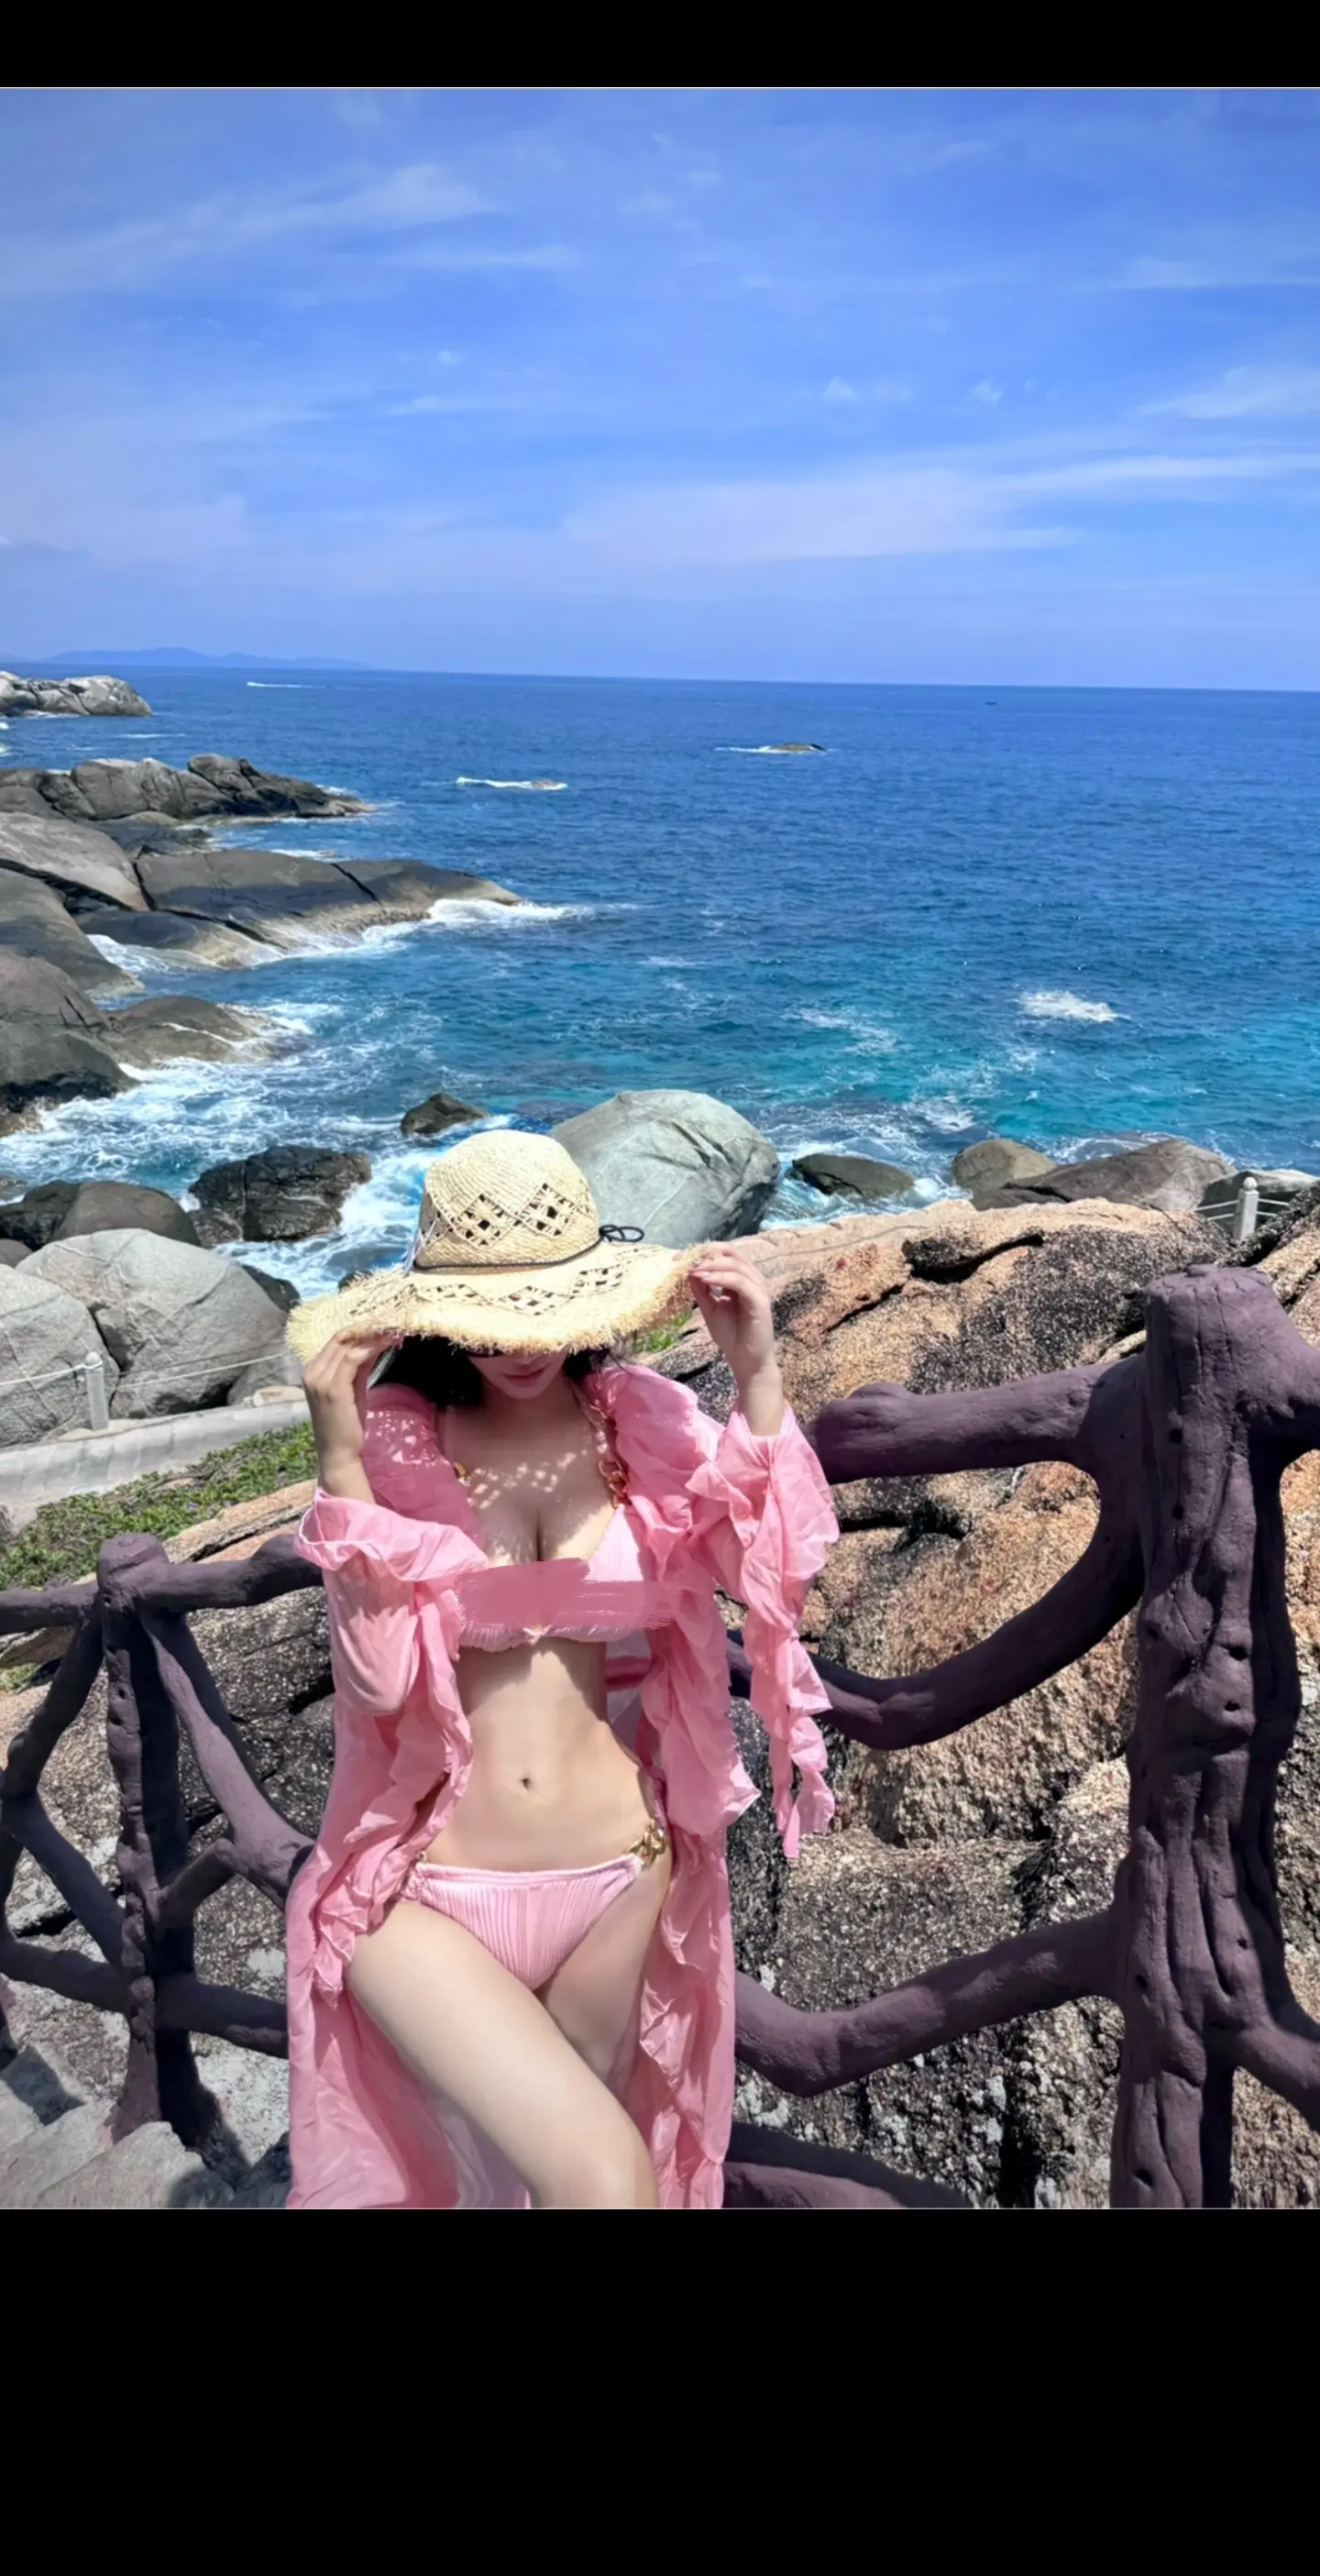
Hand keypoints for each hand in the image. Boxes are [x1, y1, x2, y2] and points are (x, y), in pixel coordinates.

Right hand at [304, 1329, 399, 1494]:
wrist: (338, 1453)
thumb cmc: (345, 1424)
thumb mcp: (352, 1390)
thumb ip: (358, 1368)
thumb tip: (374, 1345)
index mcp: (314, 1370)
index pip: (337, 1340)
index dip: (361, 1329)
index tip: (384, 1324)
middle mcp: (312, 1372)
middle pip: (341, 1338)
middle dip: (369, 1328)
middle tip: (393, 1324)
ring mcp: (320, 1379)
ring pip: (348, 1344)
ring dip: (373, 1335)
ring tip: (395, 1331)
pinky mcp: (333, 1388)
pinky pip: (353, 1358)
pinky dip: (372, 1347)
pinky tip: (388, 1344)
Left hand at [688, 1247, 783, 1433]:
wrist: (746, 1361)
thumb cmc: (732, 1336)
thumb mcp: (710, 1308)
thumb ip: (701, 1290)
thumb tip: (689, 1270)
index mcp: (741, 1278)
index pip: (723, 1254)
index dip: (701, 1251)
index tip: (677, 1259)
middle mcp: (752, 1279)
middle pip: (731, 1252)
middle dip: (706, 1252)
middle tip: (684, 1260)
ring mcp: (758, 1289)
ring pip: (736, 1264)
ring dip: (711, 1264)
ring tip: (692, 1270)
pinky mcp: (760, 1301)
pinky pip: (740, 1282)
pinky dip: (721, 1278)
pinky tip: (704, 1280)